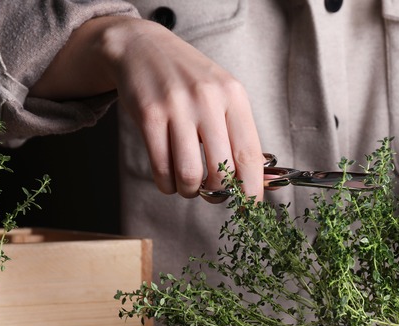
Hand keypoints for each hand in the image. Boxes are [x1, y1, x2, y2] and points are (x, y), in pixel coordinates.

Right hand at [31, 16, 264, 200]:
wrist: (142, 47)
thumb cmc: (188, 78)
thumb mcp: (221, 93)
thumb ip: (238, 131)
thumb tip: (256, 178)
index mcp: (233, 96)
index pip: (250, 155)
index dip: (252, 188)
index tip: (250, 204)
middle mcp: (208, 100)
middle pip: (221, 170)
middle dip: (218, 192)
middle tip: (212, 193)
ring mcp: (177, 107)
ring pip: (190, 174)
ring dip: (190, 191)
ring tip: (189, 187)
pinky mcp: (149, 116)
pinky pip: (161, 167)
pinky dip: (166, 184)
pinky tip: (169, 179)